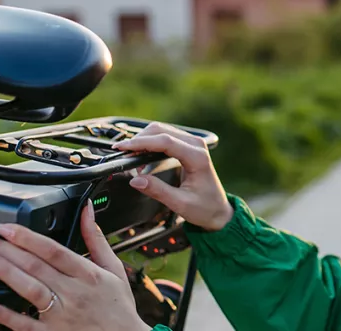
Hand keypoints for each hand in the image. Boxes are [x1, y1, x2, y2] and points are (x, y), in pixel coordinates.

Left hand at [0, 203, 150, 330]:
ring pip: (28, 289)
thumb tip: (86, 210)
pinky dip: (6, 315)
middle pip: (34, 266)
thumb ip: (96, 239)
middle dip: (3, 248)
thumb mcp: (114, 270)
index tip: (4, 226)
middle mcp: (73, 293)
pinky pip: (25, 325)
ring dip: (2, 271)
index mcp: (88, 275)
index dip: (26, 237)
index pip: (53, 250)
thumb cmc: (118, 308)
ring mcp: (61, 315)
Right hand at [112, 122, 231, 230]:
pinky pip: (164, 136)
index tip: (122, 148)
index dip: (141, 143)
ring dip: (142, 140)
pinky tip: (140, 154)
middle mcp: (196, 146)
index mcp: (197, 158)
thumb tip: (135, 180)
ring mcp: (193, 144)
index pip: (165, 142)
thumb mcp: (180, 204)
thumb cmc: (204, 208)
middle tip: (121, 154)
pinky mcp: (187, 146)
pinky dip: (149, 142)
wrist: (218, 210)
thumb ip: (158, 191)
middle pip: (160, 131)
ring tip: (129, 156)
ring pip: (161, 130)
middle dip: (138, 140)